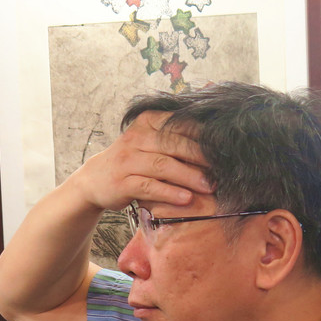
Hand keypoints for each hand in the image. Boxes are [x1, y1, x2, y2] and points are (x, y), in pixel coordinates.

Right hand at [70, 111, 212, 211]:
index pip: (179, 124)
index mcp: (148, 122)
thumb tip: (218, 141)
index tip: (224, 146)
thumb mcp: (151, 142)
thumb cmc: (134, 160)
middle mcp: (136, 137)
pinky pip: (150, 187)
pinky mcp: (122, 182)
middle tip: (223, 168)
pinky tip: (186, 199)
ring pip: (163, 165)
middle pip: (173, 144)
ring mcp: (127, 160)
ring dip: (189, 176)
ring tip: (209, 186)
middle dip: (200, 157)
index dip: (203, 135)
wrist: (95, 179)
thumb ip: (177, 138)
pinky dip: (170, 192)